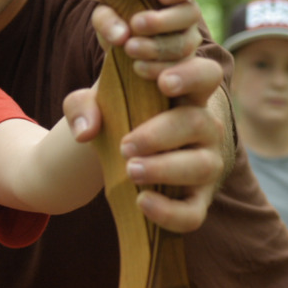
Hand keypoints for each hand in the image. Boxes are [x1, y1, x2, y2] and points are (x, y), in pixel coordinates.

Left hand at [64, 56, 225, 232]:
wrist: (115, 152)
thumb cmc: (115, 117)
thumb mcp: (92, 104)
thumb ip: (82, 106)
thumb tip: (85, 131)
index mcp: (186, 93)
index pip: (205, 74)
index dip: (189, 75)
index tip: (161, 83)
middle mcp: (205, 126)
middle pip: (199, 122)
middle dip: (161, 134)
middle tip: (125, 145)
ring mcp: (206, 163)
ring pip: (202, 166)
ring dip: (165, 169)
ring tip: (130, 170)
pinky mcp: (196, 199)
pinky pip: (193, 213)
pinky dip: (170, 212)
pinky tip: (141, 201)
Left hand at [90, 0, 208, 79]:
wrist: (120, 67)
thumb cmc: (118, 29)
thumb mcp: (106, 18)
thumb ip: (107, 19)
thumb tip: (120, 35)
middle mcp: (187, 18)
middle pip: (190, 13)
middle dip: (162, 20)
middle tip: (135, 25)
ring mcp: (190, 45)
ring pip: (186, 45)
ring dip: (157, 49)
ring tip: (131, 50)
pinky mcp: (191, 73)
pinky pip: (197, 74)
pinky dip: (175, 76)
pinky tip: (155, 79)